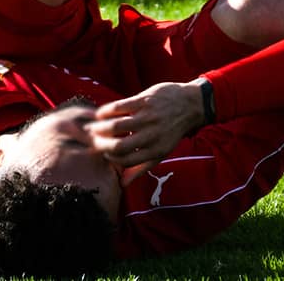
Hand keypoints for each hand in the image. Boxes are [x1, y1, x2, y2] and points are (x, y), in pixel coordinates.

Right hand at [87, 80, 204, 184]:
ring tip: (92, 127)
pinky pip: (119, 106)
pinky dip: (106, 111)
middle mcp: (152, 135)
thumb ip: (141, 167)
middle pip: (118, 145)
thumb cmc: (172, 131)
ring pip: (116, 126)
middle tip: (92, 140)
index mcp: (156, 150)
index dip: (110, 158)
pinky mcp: (145, 100)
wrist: (191, 104)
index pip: (125, 161)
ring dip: (100, 128)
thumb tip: (123, 184)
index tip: (103, 152)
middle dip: (100, 144)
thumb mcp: (162, 152)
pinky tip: (100, 114)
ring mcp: (148, 117)